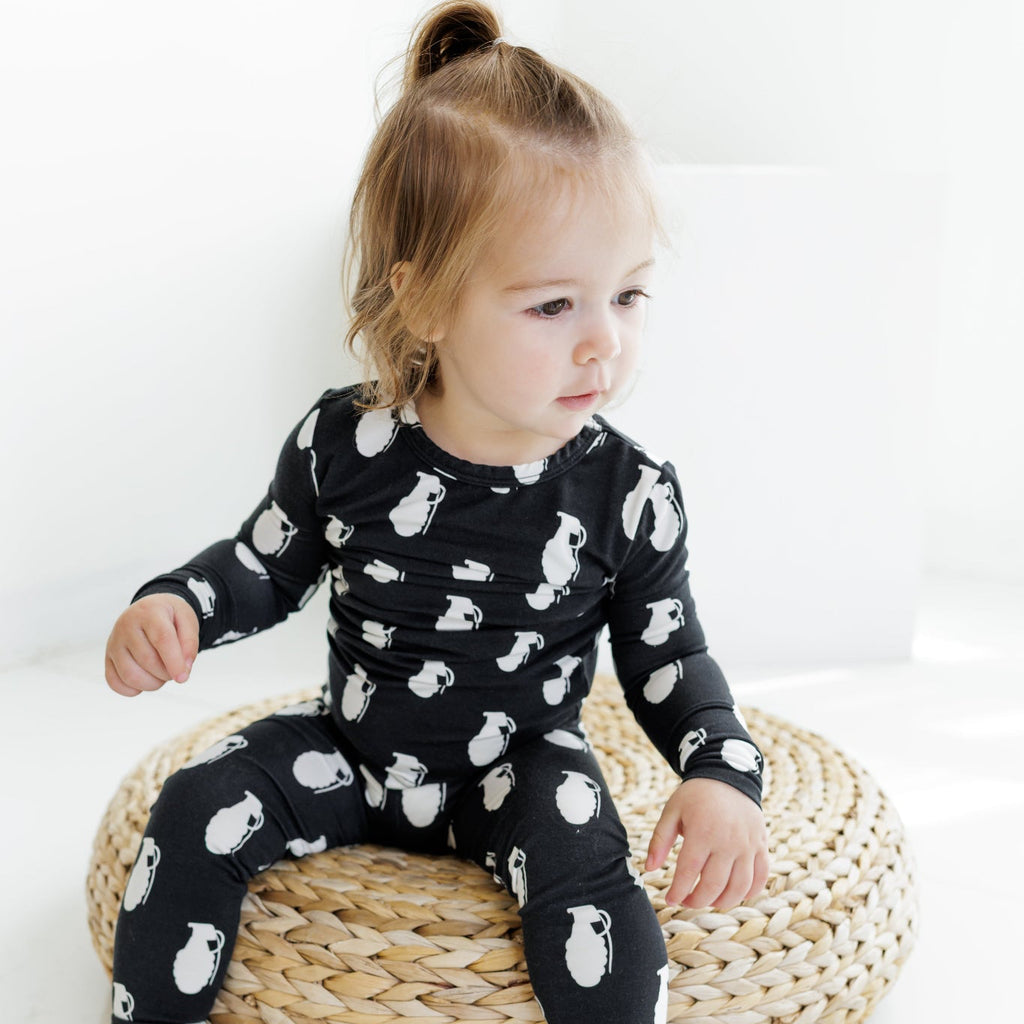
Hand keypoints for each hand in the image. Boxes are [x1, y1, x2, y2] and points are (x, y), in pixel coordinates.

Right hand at [105, 594, 199, 696]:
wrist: (149, 610)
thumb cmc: (169, 617)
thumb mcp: (187, 620)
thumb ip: (190, 643)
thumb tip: (184, 670)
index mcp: (150, 612)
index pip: (162, 639)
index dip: (174, 661)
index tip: (183, 677)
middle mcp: (126, 625)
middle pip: (147, 660)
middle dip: (166, 672)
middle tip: (175, 668)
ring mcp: (114, 642)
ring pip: (130, 675)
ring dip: (152, 683)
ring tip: (161, 674)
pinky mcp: (108, 657)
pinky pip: (114, 682)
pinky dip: (133, 690)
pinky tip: (146, 681)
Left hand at [646, 777, 769, 909]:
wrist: (728, 775)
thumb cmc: (695, 796)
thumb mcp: (671, 811)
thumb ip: (659, 840)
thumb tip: (648, 868)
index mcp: (702, 832)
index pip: (688, 873)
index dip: (678, 891)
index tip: (670, 899)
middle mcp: (728, 841)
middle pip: (713, 885)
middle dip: (697, 900)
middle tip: (687, 901)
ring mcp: (747, 845)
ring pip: (739, 888)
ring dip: (722, 902)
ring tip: (708, 900)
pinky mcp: (761, 845)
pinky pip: (760, 877)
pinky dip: (749, 893)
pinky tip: (734, 894)